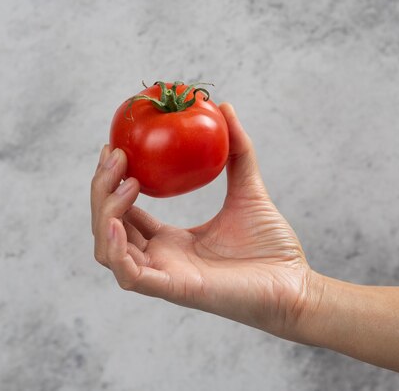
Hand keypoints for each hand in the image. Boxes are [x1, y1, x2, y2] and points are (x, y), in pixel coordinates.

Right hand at [91, 103, 314, 338]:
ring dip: (105, 213)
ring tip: (126, 181)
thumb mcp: (249, 189)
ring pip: (108, 250)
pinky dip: (114, 247)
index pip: (124, 214)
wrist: (297, 285)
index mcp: (170, 242)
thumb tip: (226, 108)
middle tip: (116, 155)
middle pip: (108, 227)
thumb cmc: (273, 246)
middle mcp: (160, 259)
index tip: (116, 149)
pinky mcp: (175, 291)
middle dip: (101, 190)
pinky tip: (116, 220)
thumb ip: (237, 152)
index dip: (112, 183)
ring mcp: (164, 276)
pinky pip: (129, 275)